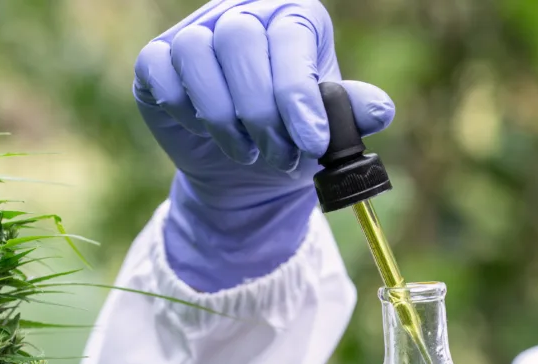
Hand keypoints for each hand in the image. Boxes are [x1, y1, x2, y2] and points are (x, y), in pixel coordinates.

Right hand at [134, 0, 394, 290]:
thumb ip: (349, 114)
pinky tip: (204, 133)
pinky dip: (183, 109)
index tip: (310, 140)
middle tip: (278, 155)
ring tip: (248, 152)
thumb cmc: (292, 140)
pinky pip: (160, 70)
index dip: (297, 91)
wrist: (247, 173)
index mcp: (292, 15)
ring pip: (195, 52)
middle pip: (238, 38)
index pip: (288, 35)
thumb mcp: (326, 131)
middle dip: (260, 110)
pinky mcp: (157, 60)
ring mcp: (196, 32)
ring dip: (223, 117)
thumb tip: (380, 110)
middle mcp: (242, 13)